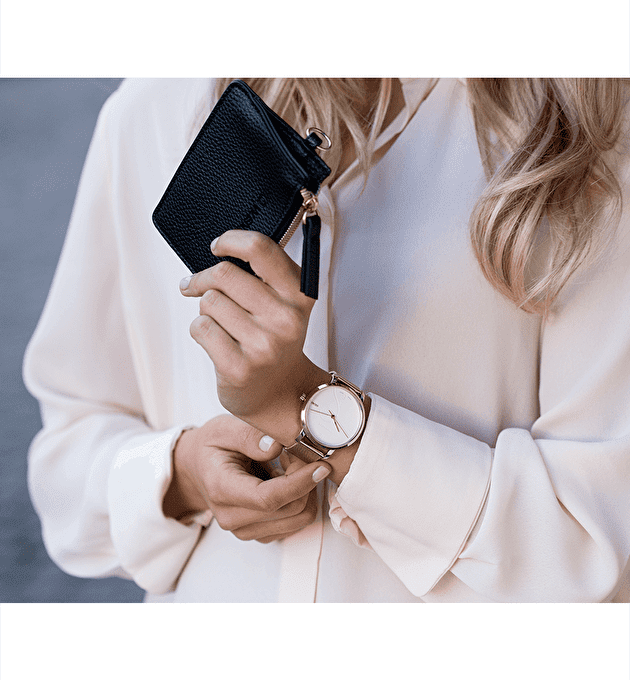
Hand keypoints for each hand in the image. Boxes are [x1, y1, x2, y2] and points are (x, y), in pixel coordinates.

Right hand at [163, 415, 330, 542]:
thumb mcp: (225, 428)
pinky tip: (288, 479)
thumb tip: (276, 447)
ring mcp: (245, 530)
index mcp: (222, 489)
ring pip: (298, 519)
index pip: (268, 498)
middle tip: (298, 453)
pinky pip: (296, 523)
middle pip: (290, 509)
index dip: (300, 483)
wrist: (197, 468)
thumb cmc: (213, 446)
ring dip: (305, 490)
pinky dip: (301, 500)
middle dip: (305, 479)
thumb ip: (249, 436)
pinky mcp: (259, 533)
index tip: (321, 465)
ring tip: (291, 465)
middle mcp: (232, 517)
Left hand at [180, 230, 328, 444]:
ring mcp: (263, 345)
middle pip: (224, 274)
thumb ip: (263, 274)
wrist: (279, 393)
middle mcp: (286, 319)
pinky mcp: (239, 367)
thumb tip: (218, 250)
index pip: (260, 249)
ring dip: (206, 309)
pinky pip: (200, 328)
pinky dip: (200, 331)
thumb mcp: (284, 303)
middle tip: (197, 286)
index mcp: (299, 295)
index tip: (217, 246)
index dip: (231, 240)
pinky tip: (216, 342)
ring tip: (221, 324)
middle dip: (205, 279)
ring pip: (209, 301)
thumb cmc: (273, 339)